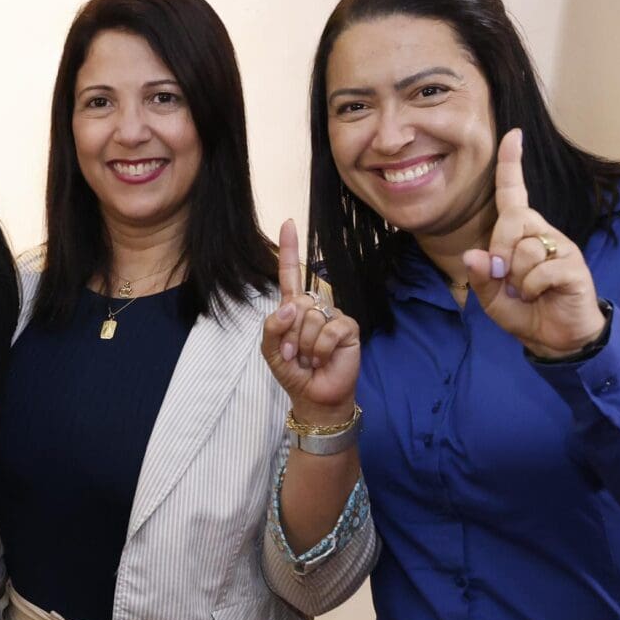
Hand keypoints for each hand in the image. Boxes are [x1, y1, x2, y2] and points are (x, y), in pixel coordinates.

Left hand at [262, 219, 359, 420]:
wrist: (314, 396)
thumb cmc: (293, 371)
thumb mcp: (271, 350)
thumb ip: (273, 327)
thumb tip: (290, 307)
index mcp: (293, 308)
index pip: (289, 274)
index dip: (288, 249)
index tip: (289, 223)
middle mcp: (314, 307)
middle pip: (296, 304)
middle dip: (289, 334)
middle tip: (294, 355)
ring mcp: (333, 315)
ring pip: (311, 317)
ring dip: (304, 345)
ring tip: (308, 359)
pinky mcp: (348, 328)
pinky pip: (329, 330)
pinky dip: (320, 349)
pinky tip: (322, 359)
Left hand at [462, 130, 604, 355]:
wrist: (555, 338)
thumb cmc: (524, 310)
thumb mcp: (491, 297)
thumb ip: (481, 276)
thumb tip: (475, 256)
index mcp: (521, 233)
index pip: (514, 193)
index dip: (511, 164)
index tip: (513, 134)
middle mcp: (543, 232)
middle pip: (512, 221)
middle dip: (500, 252)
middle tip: (507, 279)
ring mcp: (561, 247)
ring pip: (525, 249)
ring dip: (517, 278)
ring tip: (528, 290)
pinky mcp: (574, 265)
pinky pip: (541, 270)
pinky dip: (532, 289)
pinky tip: (542, 295)